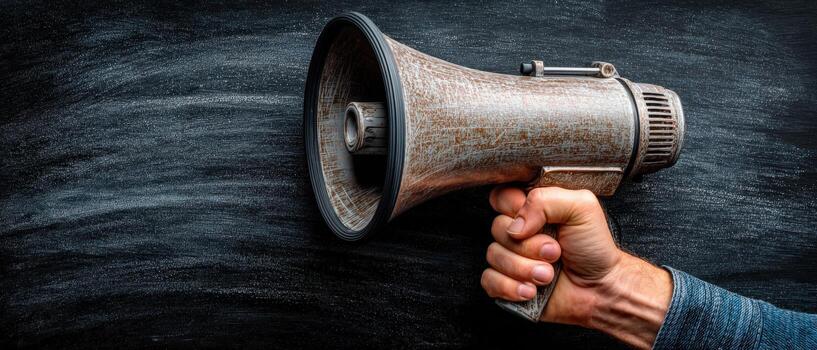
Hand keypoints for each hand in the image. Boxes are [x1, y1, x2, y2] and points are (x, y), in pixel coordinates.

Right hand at [482, 186, 671, 349]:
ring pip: (493, 255)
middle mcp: (520, 231)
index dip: (512, 207)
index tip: (534, 220)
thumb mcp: (582, 207)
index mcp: (533, 208)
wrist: (601, 289)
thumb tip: (517, 222)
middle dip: (528, 246)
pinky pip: (490, 280)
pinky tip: (531, 290)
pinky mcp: (507, 282)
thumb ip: (546, 199)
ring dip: (524, 269)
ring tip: (548, 275)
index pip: (501, 196)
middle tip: (554, 252)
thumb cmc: (594, 249)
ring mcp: (511, 257)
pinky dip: (511, 287)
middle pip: (497, 228)